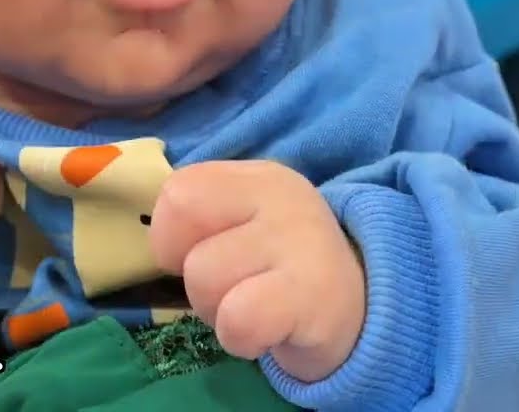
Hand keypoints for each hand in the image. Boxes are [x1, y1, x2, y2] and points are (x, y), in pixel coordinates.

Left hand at [148, 161, 365, 381]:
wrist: (360, 310)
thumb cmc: (281, 266)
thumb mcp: (245, 222)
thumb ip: (200, 215)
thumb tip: (158, 244)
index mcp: (258, 178)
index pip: (177, 193)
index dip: (172, 236)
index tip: (203, 252)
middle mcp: (283, 200)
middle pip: (186, 245)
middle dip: (195, 280)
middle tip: (234, 287)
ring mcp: (302, 244)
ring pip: (205, 282)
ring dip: (218, 312)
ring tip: (253, 308)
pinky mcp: (314, 297)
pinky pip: (238, 319)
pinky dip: (240, 338)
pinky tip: (267, 332)